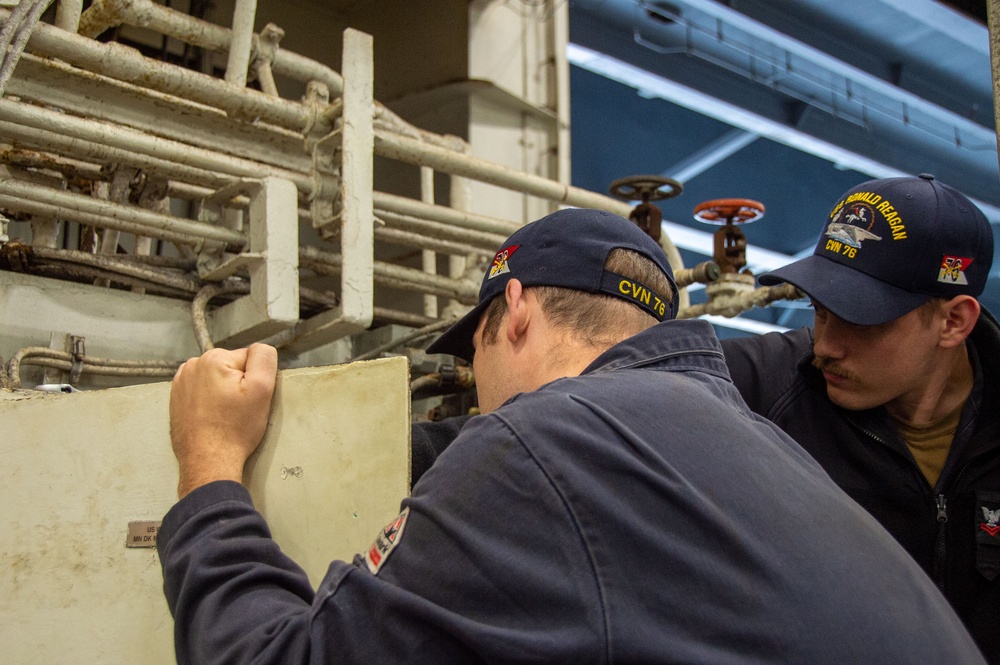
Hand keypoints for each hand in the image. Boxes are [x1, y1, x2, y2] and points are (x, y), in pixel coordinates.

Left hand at [169, 343, 277, 498]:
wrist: (208, 461)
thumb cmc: (234, 429)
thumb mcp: (262, 390)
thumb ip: (264, 359)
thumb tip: (261, 348)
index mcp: (213, 359)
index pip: (248, 359)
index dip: (254, 380)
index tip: (248, 400)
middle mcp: (192, 366)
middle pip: (230, 368)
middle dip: (237, 385)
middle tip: (238, 410)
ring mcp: (181, 384)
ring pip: (216, 381)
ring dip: (223, 394)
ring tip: (225, 416)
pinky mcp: (176, 400)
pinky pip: (202, 393)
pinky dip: (209, 402)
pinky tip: (213, 418)